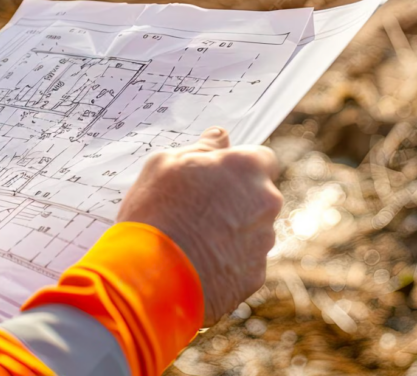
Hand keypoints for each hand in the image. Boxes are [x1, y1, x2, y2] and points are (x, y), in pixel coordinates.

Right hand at [117, 127, 281, 325]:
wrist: (150, 279)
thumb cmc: (155, 213)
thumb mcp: (165, 164)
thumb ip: (201, 147)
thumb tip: (220, 138)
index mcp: (248, 168)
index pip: (262, 158)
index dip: (239, 167)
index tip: (218, 175)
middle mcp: (266, 202)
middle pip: (259, 195)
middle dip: (237, 200)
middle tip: (198, 208)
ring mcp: (263, 241)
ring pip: (253, 229)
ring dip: (232, 231)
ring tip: (193, 239)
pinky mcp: (254, 276)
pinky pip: (244, 261)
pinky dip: (227, 261)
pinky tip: (197, 262)